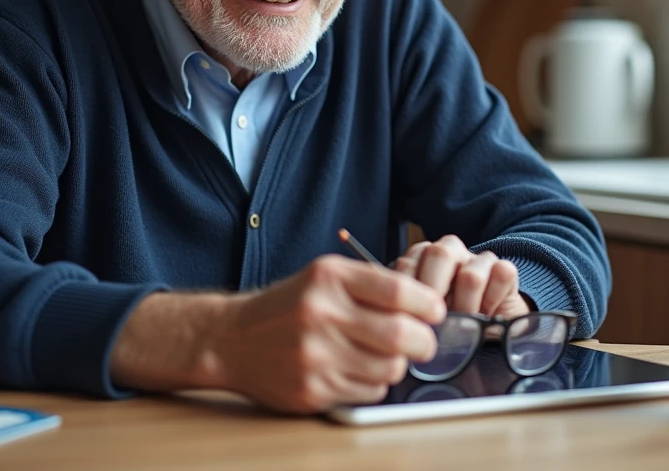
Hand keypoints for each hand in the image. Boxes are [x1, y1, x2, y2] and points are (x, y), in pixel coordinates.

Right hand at [215, 255, 445, 412]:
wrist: (232, 339)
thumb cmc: (289, 306)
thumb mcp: (325, 276)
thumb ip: (371, 285)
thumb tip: (427, 305)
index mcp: (329, 278)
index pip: (398, 289)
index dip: (427, 304)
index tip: (436, 312)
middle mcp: (321, 314)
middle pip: (400, 334)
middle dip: (424, 342)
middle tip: (424, 343)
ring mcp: (315, 355)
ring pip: (389, 368)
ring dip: (397, 365)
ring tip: (385, 356)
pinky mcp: (311, 389)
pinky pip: (368, 392)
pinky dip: (373, 384)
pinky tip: (357, 371)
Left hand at [393, 234, 528, 319]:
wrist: (488, 333)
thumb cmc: (449, 324)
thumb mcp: (421, 318)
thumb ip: (408, 309)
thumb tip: (399, 319)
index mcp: (421, 258)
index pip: (408, 263)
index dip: (407, 295)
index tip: (408, 320)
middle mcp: (449, 251)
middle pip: (440, 255)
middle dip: (435, 294)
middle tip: (435, 321)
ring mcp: (477, 258)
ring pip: (471, 276)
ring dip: (467, 308)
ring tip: (465, 326)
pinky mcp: (505, 269)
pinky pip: (502, 276)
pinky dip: (493, 302)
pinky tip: (488, 315)